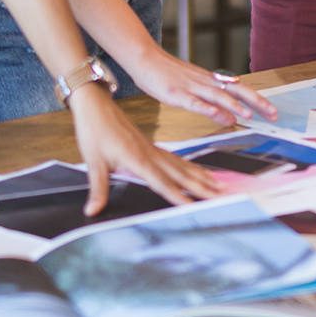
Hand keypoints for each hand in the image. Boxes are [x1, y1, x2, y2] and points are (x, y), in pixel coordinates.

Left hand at [66, 83, 220, 212]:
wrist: (96, 105)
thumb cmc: (95, 130)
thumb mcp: (93, 162)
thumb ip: (98, 189)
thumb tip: (92, 211)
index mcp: (138, 159)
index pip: (163, 183)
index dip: (179, 196)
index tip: (195, 206)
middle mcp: (151, 155)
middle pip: (182, 175)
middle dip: (203, 187)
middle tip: (223, 195)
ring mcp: (154, 150)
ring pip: (183, 166)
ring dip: (203, 177)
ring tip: (220, 185)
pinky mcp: (152, 147)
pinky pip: (177, 160)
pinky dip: (191, 168)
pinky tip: (199, 172)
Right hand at [120, 44, 278, 126]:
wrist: (144, 58)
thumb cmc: (167, 74)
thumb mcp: (194, 90)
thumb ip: (214, 105)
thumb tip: (233, 119)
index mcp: (211, 81)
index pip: (240, 90)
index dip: (258, 100)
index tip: (273, 111)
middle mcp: (206, 82)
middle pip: (236, 91)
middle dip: (257, 102)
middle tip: (273, 114)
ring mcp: (192, 87)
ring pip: (218, 96)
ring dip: (235, 106)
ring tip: (250, 115)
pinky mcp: (177, 93)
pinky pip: (194, 102)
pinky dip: (207, 109)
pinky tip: (217, 115)